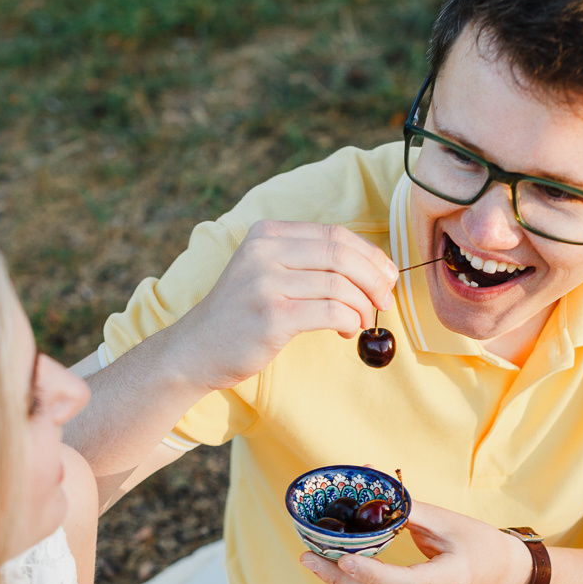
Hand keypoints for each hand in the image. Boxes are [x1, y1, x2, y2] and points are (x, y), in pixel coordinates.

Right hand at [172, 220, 397, 390]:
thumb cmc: (240, 315)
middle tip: (386, 300)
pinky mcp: (273, 316)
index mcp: (266, 234)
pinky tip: (347, 331)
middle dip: (374, 278)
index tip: (387, 275)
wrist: (195, 350)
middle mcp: (264, 252)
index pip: (333, 234)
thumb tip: (368, 266)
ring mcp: (266, 283)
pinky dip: (350, 321)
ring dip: (363, 305)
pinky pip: (331, 311)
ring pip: (340, 284)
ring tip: (363, 320)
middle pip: (341, 254)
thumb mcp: (264, 272)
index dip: (369, 254)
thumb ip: (303, 261)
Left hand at [299, 500, 533, 583]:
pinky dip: (354, 583)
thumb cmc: (482, 545)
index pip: (405, 583)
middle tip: (307, 557)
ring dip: (340, 582)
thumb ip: (411, 510)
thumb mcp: (451, 522)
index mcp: (450, 579)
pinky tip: (333, 566)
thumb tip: (374, 484)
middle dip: (339, 580)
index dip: (374, 573)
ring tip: (311, 560)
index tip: (345, 559)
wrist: (506, 578)